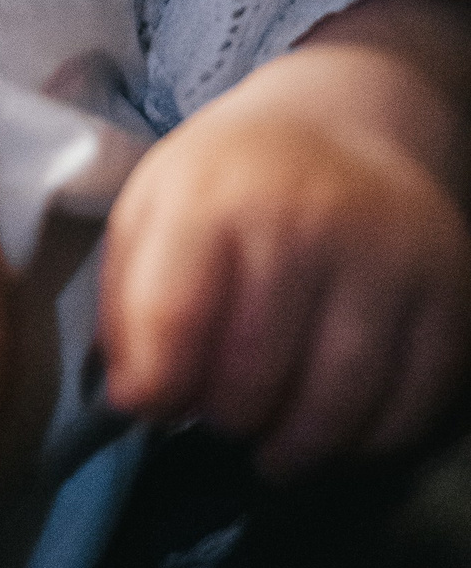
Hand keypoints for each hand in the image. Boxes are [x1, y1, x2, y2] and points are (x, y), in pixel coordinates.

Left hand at [101, 42, 470, 475]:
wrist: (347, 121)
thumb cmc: (235, 177)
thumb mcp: (153, 205)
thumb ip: (129, 301)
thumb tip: (134, 400)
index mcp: (215, 194)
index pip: (173, 320)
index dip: (156, 386)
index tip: (154, 402)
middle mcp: (308, 219)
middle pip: (253, 375)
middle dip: (224, 417)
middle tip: (218, 414)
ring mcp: (388, 257)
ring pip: (335, 404)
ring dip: (294, 446)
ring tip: (271, 438)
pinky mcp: (451, 292)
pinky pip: (409, 407)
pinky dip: (367, 439)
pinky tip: (336, 425)